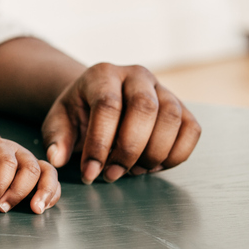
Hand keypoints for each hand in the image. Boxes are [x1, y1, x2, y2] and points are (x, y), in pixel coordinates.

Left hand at [0, 136, 59, 213]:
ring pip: (48, 172)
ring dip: (45, 192)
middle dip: (18, 191)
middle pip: (30, 168)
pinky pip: (53, 182)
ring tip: (36, 210)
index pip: (6, 162)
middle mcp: (19, 152)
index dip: (0, 183)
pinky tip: (43, 207)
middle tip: (3, 208)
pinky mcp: (39, 174)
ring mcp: (31, 162)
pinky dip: (52, 195)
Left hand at [41, 63, 201, 183]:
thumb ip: (56, 139)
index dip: (100, 142)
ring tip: (132, 172)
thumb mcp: (59, 122)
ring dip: (154, 153)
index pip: (107, 104)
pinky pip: (192, 130)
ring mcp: (163, 90)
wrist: (99, 103)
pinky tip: (153, 166)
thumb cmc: (79, 114)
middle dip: (129, 149)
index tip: (89, 172)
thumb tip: (56, 158)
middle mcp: (136, 75)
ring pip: (172, 118)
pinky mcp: (183, 108)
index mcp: (102, 74)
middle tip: (112, 175)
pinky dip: (176, 154)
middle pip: (145, 108)